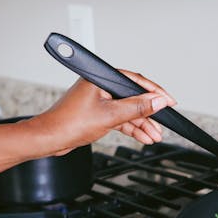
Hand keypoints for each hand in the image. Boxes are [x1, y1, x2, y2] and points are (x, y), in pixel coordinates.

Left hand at [32, 71, 176, 155]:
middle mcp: (100, 87)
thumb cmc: (68, 123)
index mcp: (101, 78)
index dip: (155, 92)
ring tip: (155, 135)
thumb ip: (137, 108)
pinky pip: (120, 118)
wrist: (49, 139)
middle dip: (149, 114)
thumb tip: (157, 101)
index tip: (169, 101)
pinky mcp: (97, 113)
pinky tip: (143, 136)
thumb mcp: (110, 116)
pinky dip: (131, 128)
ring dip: (142, 124)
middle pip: (133, 97)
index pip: (135, 81)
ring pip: (127, 111)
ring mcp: (99, 100)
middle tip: (163, 124)